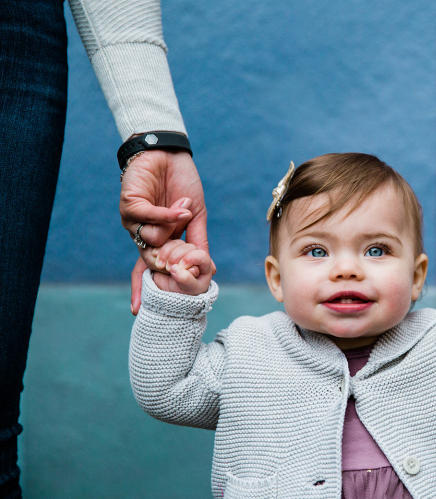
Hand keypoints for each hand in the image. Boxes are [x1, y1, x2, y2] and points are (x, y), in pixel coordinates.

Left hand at [119, 149, 210, 312]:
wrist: (171, 155)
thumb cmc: (183, 184)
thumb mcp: (196, 217)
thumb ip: (198, 240)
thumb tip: (209, 267)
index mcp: (159, 239)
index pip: (146, 268)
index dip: (141, 287)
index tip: (138, 310)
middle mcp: (143, 233)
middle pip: (150, 260)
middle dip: (170, 257)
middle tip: (184, 245)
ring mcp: (134, 220)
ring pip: (149, 241)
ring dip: (172, 224)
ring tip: (184, 205)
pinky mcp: (129, 204)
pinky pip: (147, 219)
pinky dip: (167, 214)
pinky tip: (180, 204)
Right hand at [150, 240, 212, 295]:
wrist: (168, 292)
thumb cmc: (185, 293)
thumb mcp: (188, 290)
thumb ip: (186, 280)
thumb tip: (176, 269)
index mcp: (204, 264)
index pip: (201, 255)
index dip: (191, 258)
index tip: (181, 266)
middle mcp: (195, 255)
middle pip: (188, 247)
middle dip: (176, 256)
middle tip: (168, 269)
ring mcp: (182, 251)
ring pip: (176, 243)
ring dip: (166, 252)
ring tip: (159, 266)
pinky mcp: (170, 249)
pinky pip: (165, 242)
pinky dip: (159, 248)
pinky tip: (155, 256)